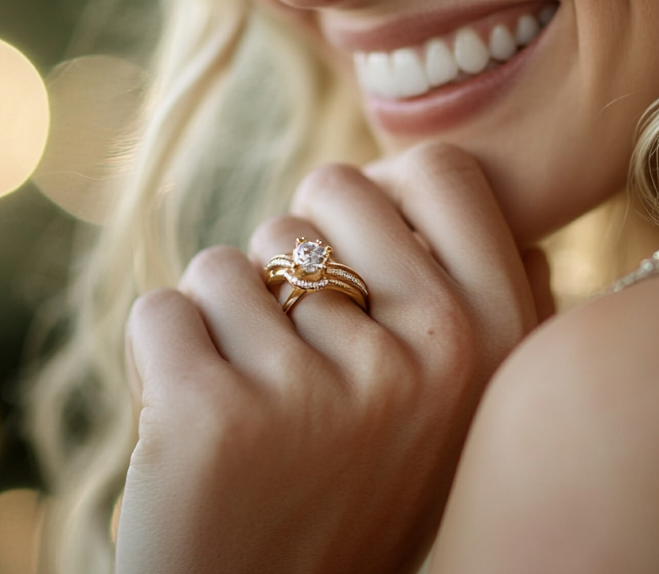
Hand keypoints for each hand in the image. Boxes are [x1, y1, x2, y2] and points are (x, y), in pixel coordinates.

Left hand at [116, 142, 543, 573]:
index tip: (353, 259)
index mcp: (497, 340)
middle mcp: (432, 358)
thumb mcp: (464, 409)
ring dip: (223, 326)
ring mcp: (322, 392)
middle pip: (323, 192)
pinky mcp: (215, 420)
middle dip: (290, 259)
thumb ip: (492, 304)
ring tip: (254, 413)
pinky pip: (163, 312)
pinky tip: (195, 430)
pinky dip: (161, 360)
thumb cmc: (359, 488)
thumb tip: (498, 218)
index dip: (377, 200)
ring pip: (229, 262)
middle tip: (296, 354)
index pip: (440, 170)